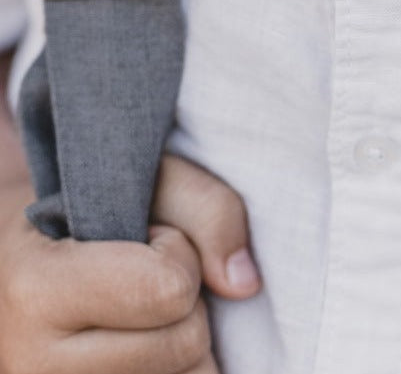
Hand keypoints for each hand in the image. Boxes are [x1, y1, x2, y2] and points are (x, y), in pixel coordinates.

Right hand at [0, 154, 260, 373]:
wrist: (23, 259)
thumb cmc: (91, 207)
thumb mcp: (149, 179)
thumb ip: (207, 210)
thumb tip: (244, 285)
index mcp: (38, 290)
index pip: (169, 290)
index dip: (178, 254)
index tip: (143, 237)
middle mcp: (33, 363)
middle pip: (185, 344)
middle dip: (184, 300)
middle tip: (140, 276)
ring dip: (181, 338)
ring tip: (135, 309)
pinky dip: (177, 368)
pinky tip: (141, 340)